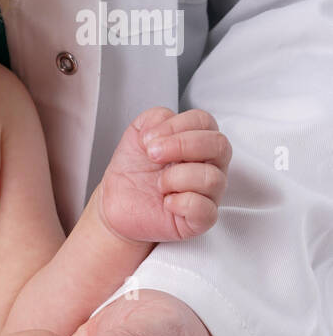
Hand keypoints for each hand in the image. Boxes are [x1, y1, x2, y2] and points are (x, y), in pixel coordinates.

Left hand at [97, 107, 230, 242]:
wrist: (116, 203)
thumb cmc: (134, 171)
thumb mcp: (137, 134)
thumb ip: (154, 118)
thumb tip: (168, 120)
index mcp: (196, 141)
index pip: (204, 121)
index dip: (175, 125)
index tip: (148, 140)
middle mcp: (209, 165)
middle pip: (219, 144)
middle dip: (181, 145)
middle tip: (153, 155)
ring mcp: (209, 192)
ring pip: (212, 178)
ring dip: (175, 177)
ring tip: (159, 184)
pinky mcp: (201, 218)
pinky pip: (205, 209)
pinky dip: (181, 203)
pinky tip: (166, 202)